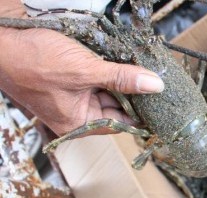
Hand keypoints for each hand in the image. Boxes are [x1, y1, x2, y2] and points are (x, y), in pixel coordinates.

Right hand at [0, 3, 163, 135]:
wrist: (0, 38)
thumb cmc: (32, 61)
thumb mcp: (84, 71)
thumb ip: (121, 78)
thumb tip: (155, 86)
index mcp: (78, 124)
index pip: (121, 124)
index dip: (144, 114)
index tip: (164, 105)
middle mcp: (76, 113)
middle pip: (117, 106)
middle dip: (135, 92)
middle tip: (158, 81)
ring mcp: (73, 94)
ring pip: (108, 89)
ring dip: (124, 78)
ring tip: (145, 68)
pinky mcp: (71, 77)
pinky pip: (97, 77)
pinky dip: (110, 69)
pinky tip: (126, 60)